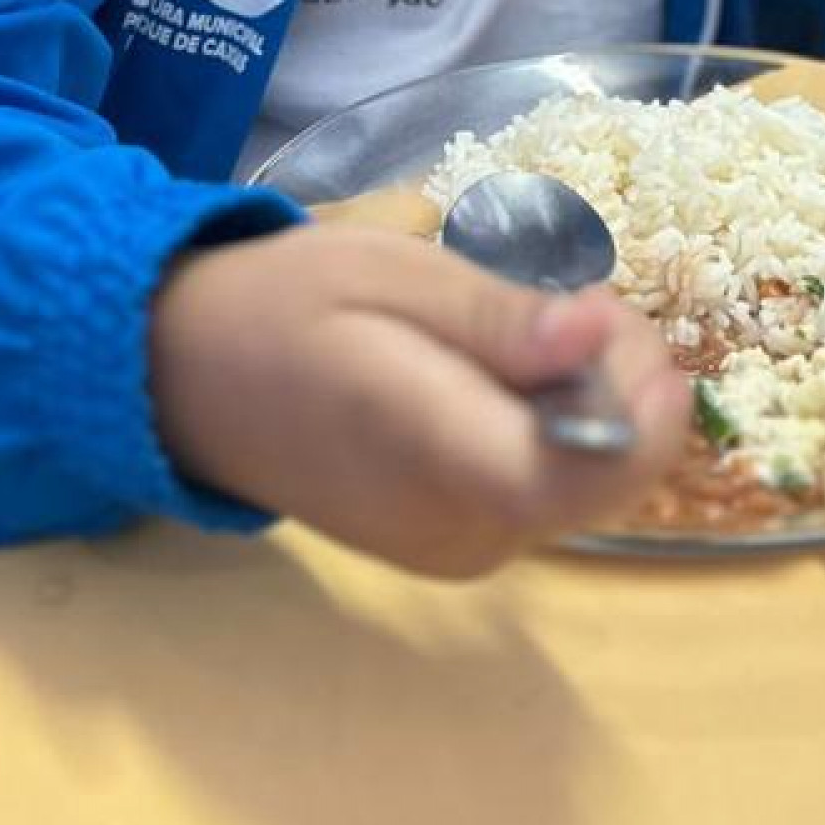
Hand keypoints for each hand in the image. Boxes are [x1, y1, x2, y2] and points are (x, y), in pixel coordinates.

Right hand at [148, 224, 690, 576]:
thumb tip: (600, 338)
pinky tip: (501, 370)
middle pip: (608, 475)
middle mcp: (461, 530)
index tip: (610, 312)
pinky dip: (554, 425)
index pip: (584, 471)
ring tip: (519, 323)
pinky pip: (547, 489)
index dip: (639, 401)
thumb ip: (497, 316)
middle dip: (620, 379)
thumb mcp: (390, 272)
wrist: (185, 380)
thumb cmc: (285, 306)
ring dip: (589, 398)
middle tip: (560, 293)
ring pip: (589, 481)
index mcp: (433, 456)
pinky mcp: (456, 547)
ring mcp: (460, 552)